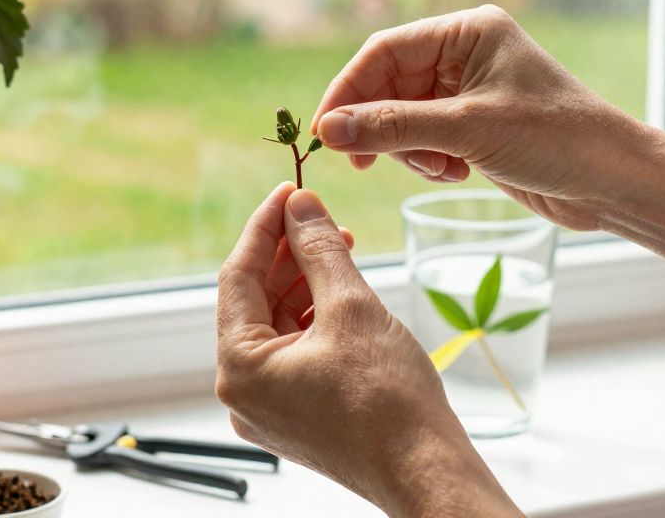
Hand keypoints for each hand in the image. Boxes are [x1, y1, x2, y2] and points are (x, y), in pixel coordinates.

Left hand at [216, 184, 520, 517]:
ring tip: (340, 248)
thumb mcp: (350, 306)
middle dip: (288, 254)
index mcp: (239, 367)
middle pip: (254, 301)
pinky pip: (293, 353)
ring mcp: (268, 408)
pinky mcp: (296, 416)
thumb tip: (300, 205)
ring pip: (276, 326)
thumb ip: (319, 249)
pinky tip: (342, 293)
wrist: (427, 472)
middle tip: (319, 215)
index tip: (289, 191)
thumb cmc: (389, 401)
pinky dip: (314, 319)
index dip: (265, 227)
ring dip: (304, 284)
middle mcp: (242, 392)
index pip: (237, 276)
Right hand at [311, 5, 663, 229]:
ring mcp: (470, 89)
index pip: (383, 51)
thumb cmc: (556, 140)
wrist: (615, 181)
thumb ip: (392, 127)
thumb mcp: (467, 130)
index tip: (325, 133)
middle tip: (366, 164)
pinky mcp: (475, 124)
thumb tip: (327, 130)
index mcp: (468, 31)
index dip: (347, 91)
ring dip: (408, 149)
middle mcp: (466, 53)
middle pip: (387, 85)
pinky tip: (456, 172)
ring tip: (441, 168)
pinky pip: (424, 137)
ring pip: (402, 116)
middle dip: (380, 126)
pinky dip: (427, 159)